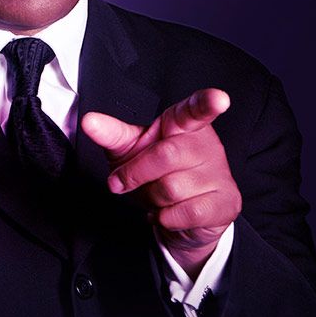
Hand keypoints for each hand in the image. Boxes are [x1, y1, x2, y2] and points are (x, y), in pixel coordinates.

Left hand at [81, 88, 240, 277]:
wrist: (177, 216)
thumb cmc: (152, 173)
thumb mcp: (128, 149)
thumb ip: (111, 133)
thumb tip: (90, 121)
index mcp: (182, 124)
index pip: (195, 110)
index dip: (207, 103)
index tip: (218, 98)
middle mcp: (206, 144)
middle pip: (166, 155)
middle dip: (135, 174)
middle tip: (124, 182)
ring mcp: (219, 173)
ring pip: (173, 188)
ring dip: (151, 198)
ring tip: (156, 196)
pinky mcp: (225, 202)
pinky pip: (186, 212)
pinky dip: (165, 217)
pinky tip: (169, 212)